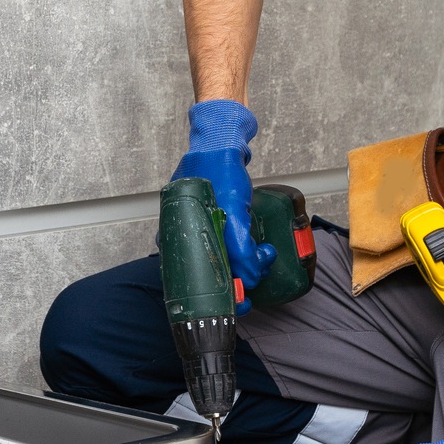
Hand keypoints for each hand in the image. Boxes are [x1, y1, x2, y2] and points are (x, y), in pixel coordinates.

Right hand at [172, 99, 276, 308]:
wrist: (221, 142)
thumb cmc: (218, 169)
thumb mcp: (231, 208)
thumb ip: (238, 243)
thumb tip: (247, 272)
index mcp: (179, 237)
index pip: (197, 282)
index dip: (222, 296)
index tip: (242, 301)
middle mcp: (186, 237)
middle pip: (212, 275)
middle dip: (240, 279)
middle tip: (259, 270)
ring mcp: (200, 230)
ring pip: (225, 263)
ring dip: (248, 265)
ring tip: (265, 254)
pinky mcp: (215, 224)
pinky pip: (230, 249)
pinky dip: (247, 253)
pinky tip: (260, 249)